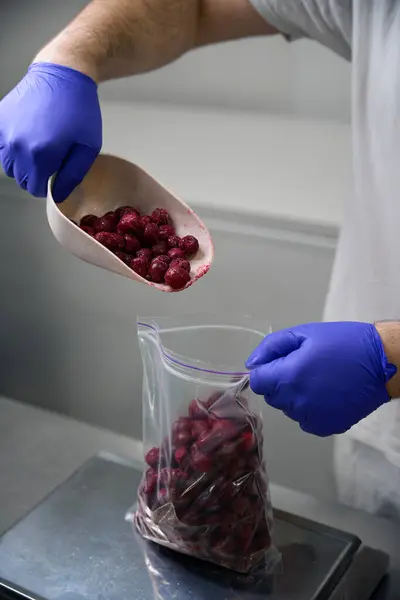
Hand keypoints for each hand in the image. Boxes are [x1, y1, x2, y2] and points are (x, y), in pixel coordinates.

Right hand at [0, 62, 101, 200]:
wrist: (62, 74)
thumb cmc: (80, 111)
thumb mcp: (87, 148)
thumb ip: (72, 176)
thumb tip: (57, 195)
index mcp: (41, 155)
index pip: (34, 188)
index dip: (47, 186)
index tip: (55, 175)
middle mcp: (17, 145)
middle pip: (20, 178)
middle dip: (35, 176)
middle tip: (50, 161)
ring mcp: (5, 132)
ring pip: (8, 165)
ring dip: (22, 164)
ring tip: (39, 149)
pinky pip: (1, 147)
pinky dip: (12, 148)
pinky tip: (28, 137)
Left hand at [246, 322, 396, 436]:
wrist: (381, 363)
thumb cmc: (342, 342)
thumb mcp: (304, 334)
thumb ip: (272, 347)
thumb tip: (251, 365)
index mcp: (287, 377)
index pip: (258, 382)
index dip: (266, 371)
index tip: (281, 362)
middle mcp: (295, 402)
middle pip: (272, 396)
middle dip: (280, 382)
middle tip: (304, 367)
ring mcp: (310, 418)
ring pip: (288, 408)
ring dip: (295, 396)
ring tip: (319, 379)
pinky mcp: (325, 428)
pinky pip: (305, 419)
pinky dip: (309, 409)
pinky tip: (326, 394)